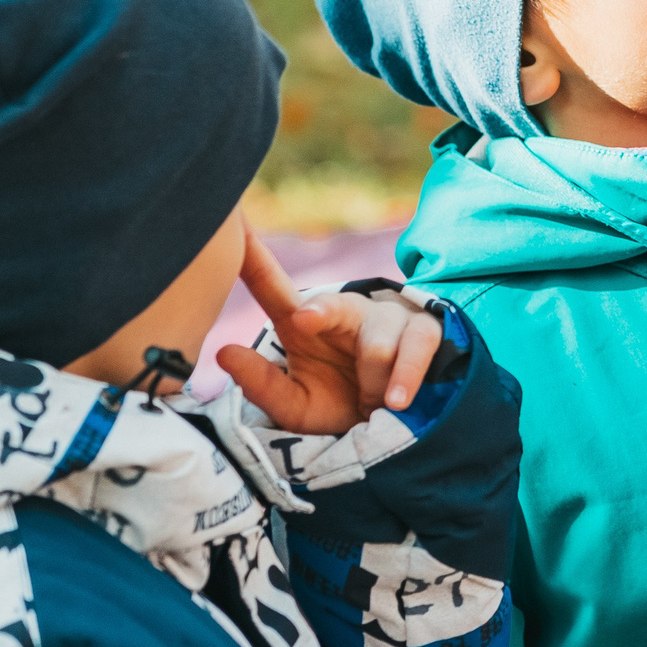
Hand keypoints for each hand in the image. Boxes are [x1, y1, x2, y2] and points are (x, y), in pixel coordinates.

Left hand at [218, 223, 443, 435]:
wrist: (394, 422)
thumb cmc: (338, 406)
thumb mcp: (296, 406)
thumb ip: (263, 385)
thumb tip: (223, 353)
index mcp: (305, 322)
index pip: (273, 286)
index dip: (254, 256)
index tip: (232, 225)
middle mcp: (344, 311)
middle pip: (333, 305)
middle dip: (322, 312)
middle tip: (304, 321)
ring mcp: (386, 317)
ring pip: (379, 342)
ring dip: (374, 380)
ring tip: (373, 406)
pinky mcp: (423, 329)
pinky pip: (418, 345)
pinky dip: (405, 376)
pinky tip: (395, 400)